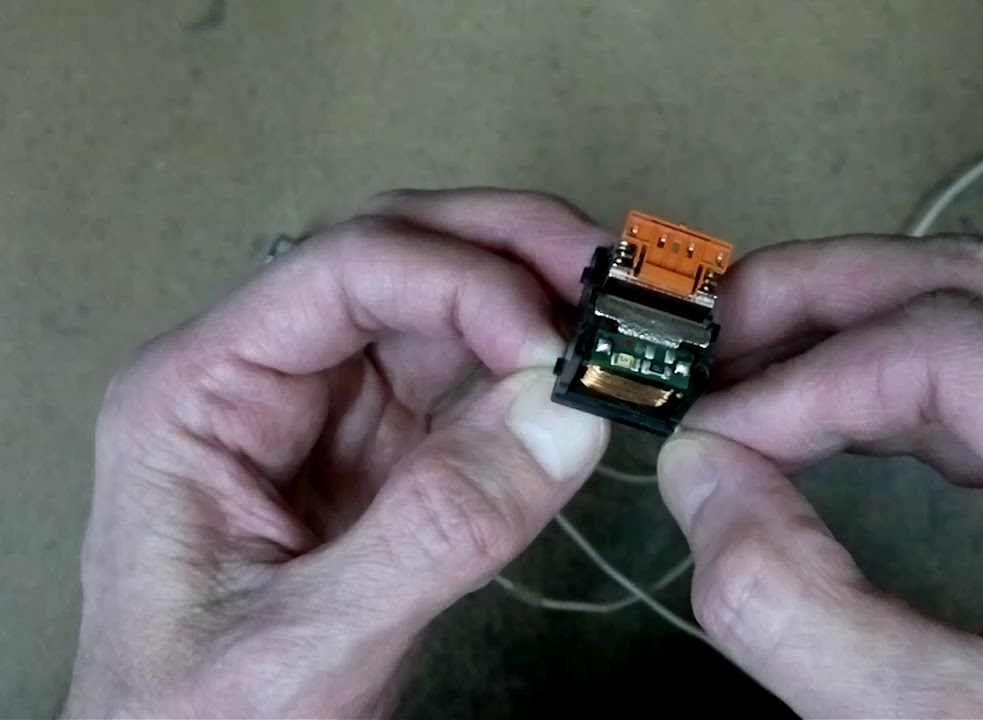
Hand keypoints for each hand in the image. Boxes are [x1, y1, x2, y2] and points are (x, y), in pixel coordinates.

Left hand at [63, 190, 611, 717]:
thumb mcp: (307, 640)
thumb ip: (437, 529)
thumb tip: (565, 415)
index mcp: (202, 393)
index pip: (344, 271)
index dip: (463, 282)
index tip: (553, 341)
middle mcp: (265, 379)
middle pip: (398, 257)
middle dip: (511, 252)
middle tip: (609, 278)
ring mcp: (328, 414)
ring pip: (442, 308)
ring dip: (533, 300)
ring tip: (614, 320)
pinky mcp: (382, 456)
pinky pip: (466, 384)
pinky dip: (531, 375)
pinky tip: (577, 380)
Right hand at [657, 235, 982, 717]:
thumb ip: (810, 614)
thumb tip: (707, 483)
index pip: (955, 349)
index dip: (804, 379)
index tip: (707, 432)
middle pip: (982, 288)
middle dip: (822, 301)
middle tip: (707, 335)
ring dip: (861, 336)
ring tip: (754, 371)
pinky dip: (915, 395)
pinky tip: (846, 430)